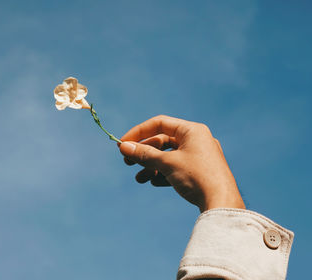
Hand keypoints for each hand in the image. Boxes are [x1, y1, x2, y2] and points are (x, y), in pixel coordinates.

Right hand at [119, 115, 244, 211]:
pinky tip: (154, 182)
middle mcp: (197, 139)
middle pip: (162, 141)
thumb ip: (144, 154)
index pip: (159, 124)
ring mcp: (199, 156)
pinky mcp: (200, 170)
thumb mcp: (167, 163)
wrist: (222, 204)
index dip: (139, 132)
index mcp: (191, 130)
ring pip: (168, 156)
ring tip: (139, 178)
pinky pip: (177, 167)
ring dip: (151, 166)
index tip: (123, 143)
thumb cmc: (196, 177)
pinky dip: (164, 173)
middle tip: (126, 161)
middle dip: (143, 152)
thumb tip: (123, 147)